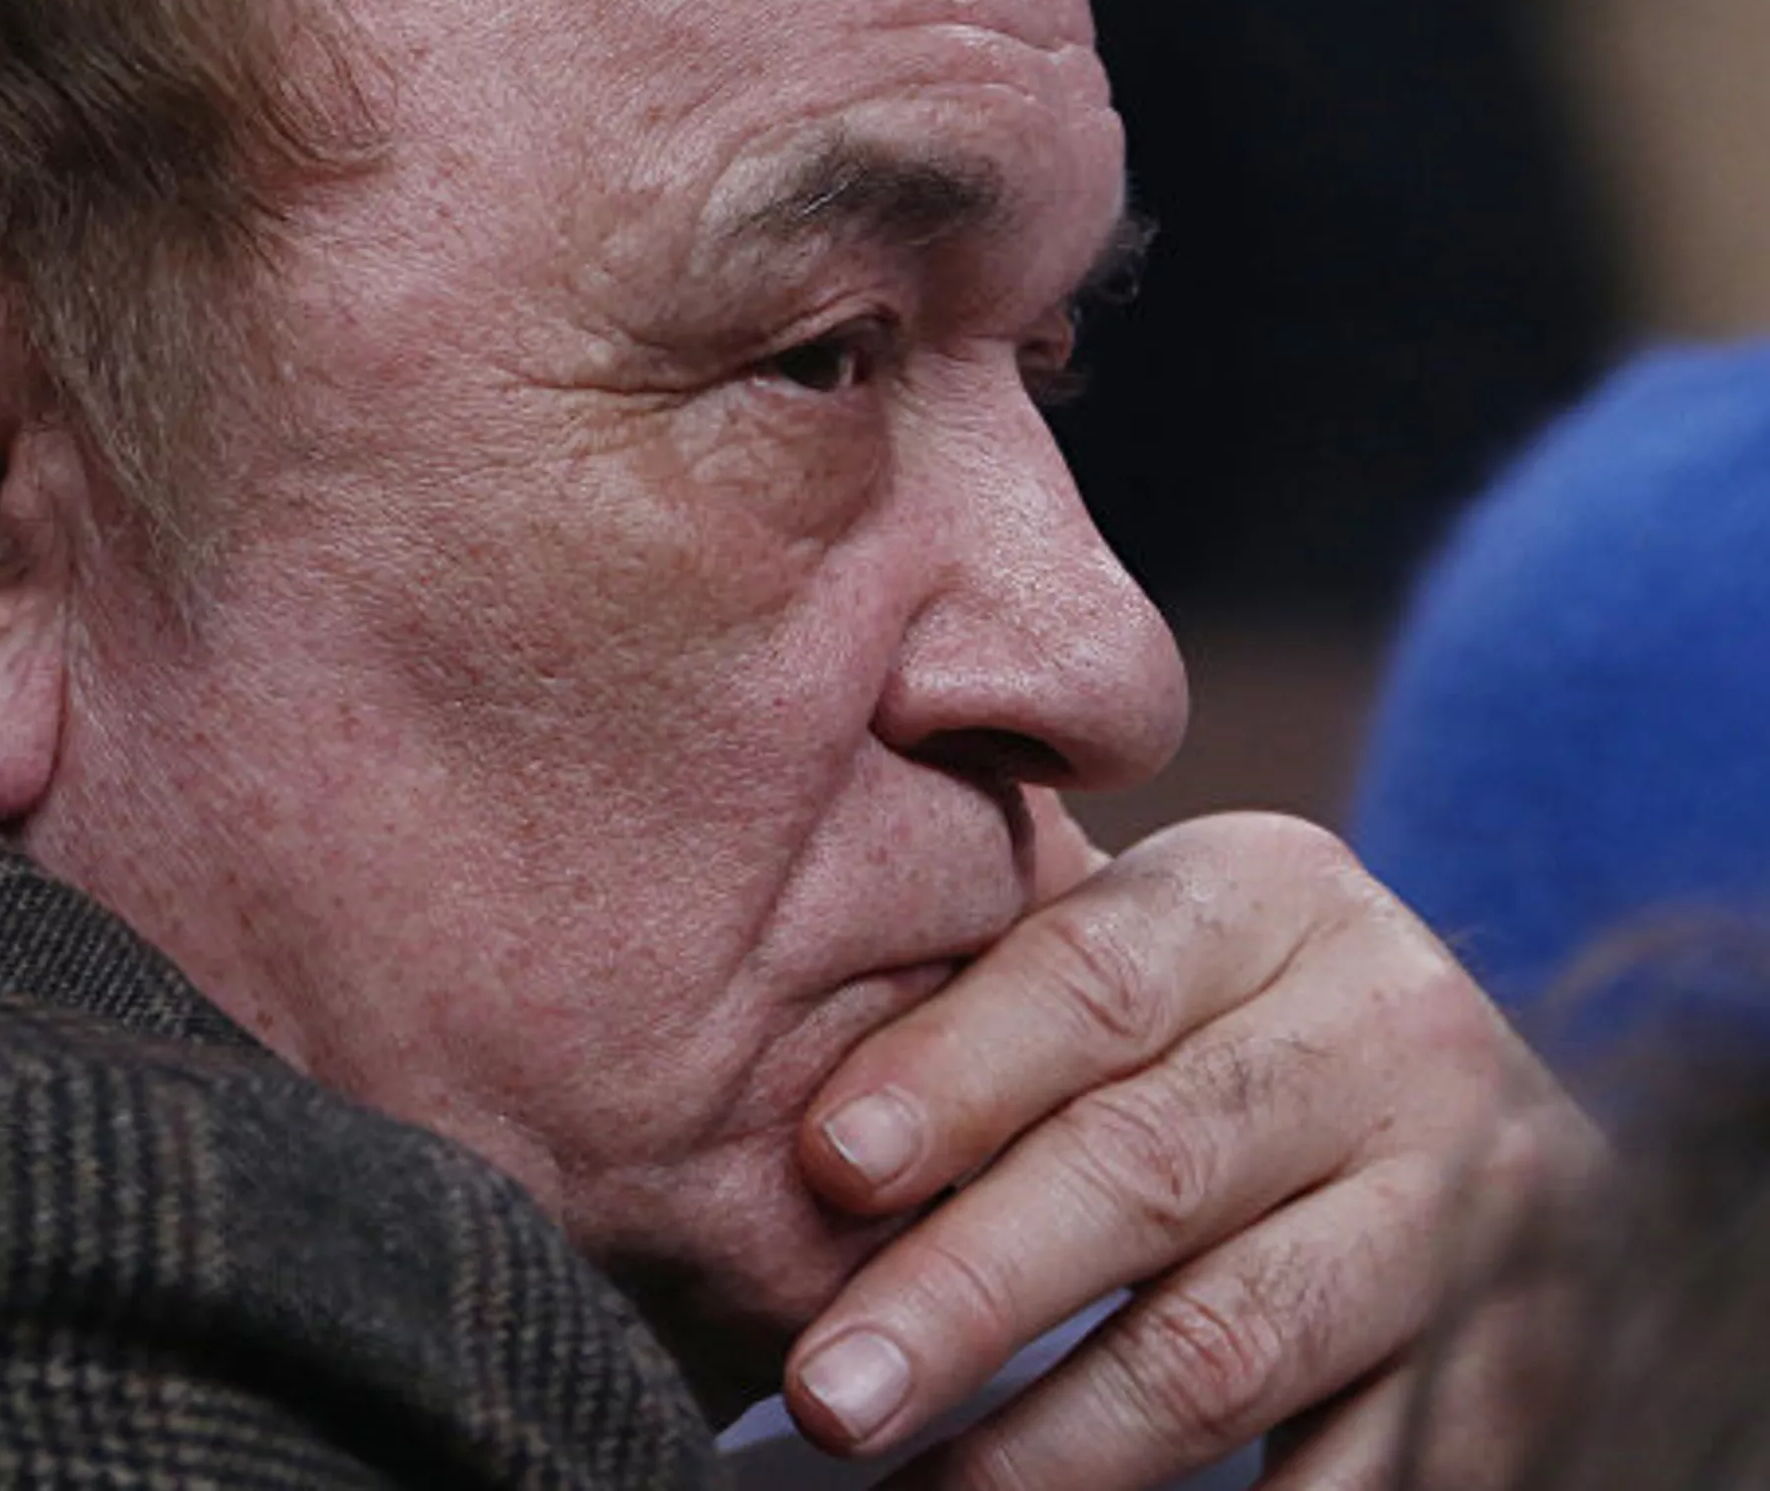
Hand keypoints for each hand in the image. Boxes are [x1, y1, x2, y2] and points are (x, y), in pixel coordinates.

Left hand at [782, 812, 1593, 1488]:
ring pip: (1229, 1343)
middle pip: (1151, 1167)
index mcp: (1273, 895)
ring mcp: (1472, 1203)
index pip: (1094, 979)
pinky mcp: (1514, 1361)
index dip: (954, 1074)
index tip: (828, 1168)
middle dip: (968, 1292)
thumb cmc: (1216, 1016)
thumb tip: (814, 1144)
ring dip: (1052, 1447)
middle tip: (828, 1393)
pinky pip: (1356, 1473)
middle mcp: (1393, 1029)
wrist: (1448, 1092)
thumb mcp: (1146, 952)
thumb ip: (1010, 995)